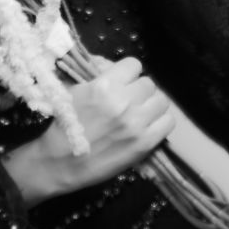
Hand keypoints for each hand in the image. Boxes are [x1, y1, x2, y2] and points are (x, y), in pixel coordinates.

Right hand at [2, 58, 173, 205]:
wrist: (61, 163)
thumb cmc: (65, 126)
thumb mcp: (76, 92)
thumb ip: (101, 78)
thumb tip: (119, 69)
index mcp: (104, 86)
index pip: (133, 65)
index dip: (128, 73)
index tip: (124, 82)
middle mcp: (123, 102)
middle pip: (148, 83)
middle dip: (139, 90)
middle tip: (130, 101)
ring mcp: (136, 123)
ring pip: (161, 101)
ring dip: (151, 105)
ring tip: (141, 114)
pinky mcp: (145, 143)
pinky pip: (168, 122)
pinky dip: (160, 122)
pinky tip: (148, 126)